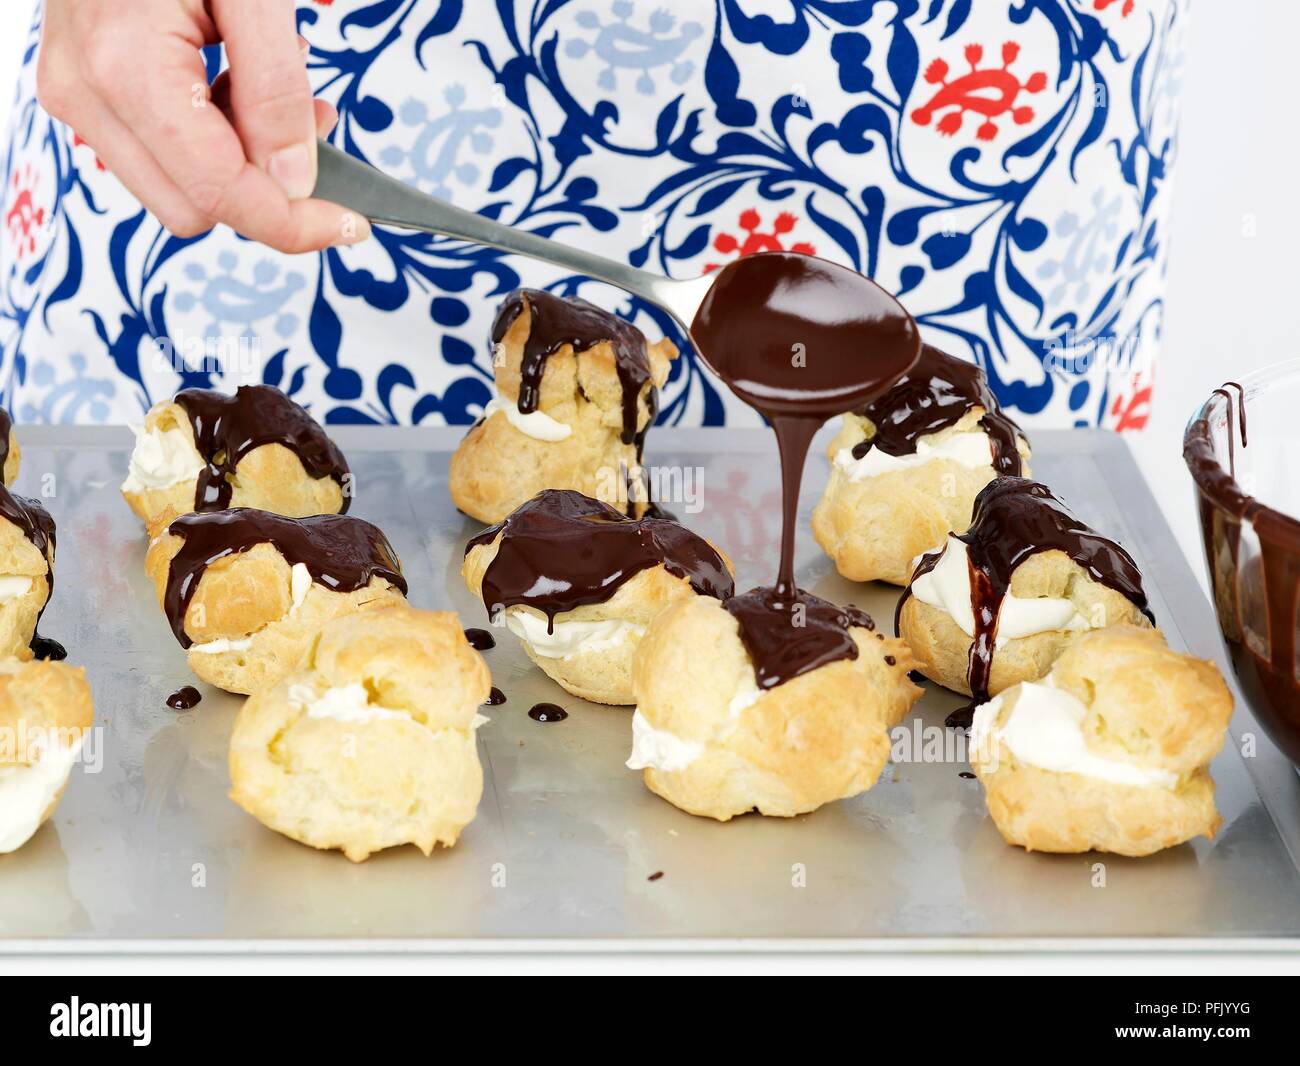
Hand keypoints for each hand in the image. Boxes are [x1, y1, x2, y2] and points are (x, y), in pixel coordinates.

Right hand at [36, 0, 369, 252]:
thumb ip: (275, 89)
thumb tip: (295, 182)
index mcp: (125, 69)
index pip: (219, 193)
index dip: (293, 224)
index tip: (352, 225)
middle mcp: (87, 94)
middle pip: (195, 209)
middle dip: (267, 186)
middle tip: (316, 124)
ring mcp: (78, 95)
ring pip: (177, 188)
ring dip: (241, 161)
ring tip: (279, 88)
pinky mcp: (84, 89)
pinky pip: (159, 151)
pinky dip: (212, 136)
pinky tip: (238, 82)